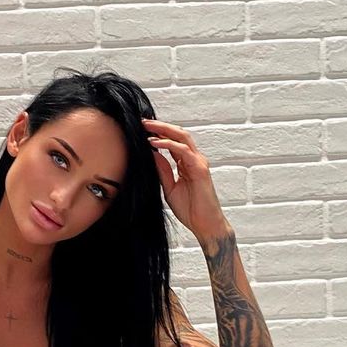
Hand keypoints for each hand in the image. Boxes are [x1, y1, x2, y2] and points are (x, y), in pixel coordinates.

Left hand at [141, 116, 226, 239]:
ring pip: (182, 137)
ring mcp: (199, 163)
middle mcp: (194, 159)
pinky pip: (183, 151)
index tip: (142, 129)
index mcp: (187, 163)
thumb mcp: (169, 187)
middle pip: (178, 134)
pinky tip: (155, 143)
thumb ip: (163, 170)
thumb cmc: (190, 209)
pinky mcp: (200, 169)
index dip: (159, 133)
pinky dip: (168, 144)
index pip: (173, 142)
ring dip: (164, 130)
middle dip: (160, 126)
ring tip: (147, 127)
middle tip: (143, 122)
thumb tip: (152, 153)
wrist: (204, 224)